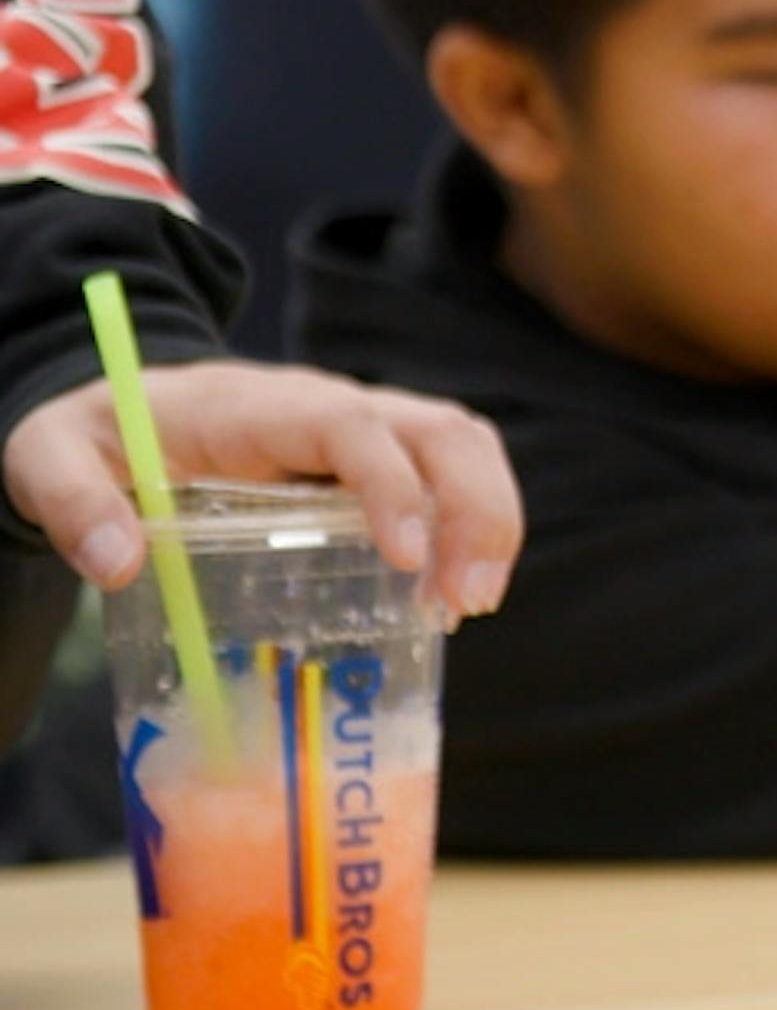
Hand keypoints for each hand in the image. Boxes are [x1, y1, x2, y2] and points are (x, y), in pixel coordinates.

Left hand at [4, 362, 521, 618]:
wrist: (125, 405)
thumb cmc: (98, 433)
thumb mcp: (50, 457)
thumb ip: (68, 501)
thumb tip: (118, 562)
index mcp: (264, 407)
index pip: (355, 428)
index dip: (392, 485)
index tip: (407, 559)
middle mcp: (333, 406)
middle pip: (444, 431)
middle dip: (477, 511)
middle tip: (466, 602)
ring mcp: (366, 428)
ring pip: (465, 447)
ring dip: (492, 521)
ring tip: (473, 604)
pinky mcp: (379, 459)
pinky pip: (451, 474)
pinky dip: (476, 527)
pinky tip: (454, 594)